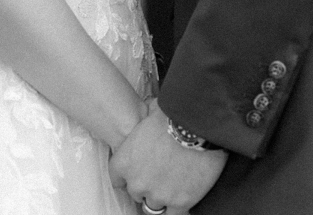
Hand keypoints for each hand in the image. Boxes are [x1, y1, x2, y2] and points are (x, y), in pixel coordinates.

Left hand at [108, 103, 225, 213]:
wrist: (196, 126)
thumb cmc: (172, 115)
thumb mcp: (148, 114)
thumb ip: (143, 123)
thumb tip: (148, 108)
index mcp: (123, 162)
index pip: (117, 179)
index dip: (128, 176)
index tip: (137, 172)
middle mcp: (136, 182)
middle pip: (136, 193)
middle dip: (146, 184)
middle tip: (159, 174)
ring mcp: (158, 195)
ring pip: (154, 205)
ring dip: (161, 196)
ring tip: (172, 185)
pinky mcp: (180, 202)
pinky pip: (173, 214)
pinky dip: (177, 207)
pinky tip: (182, 197)